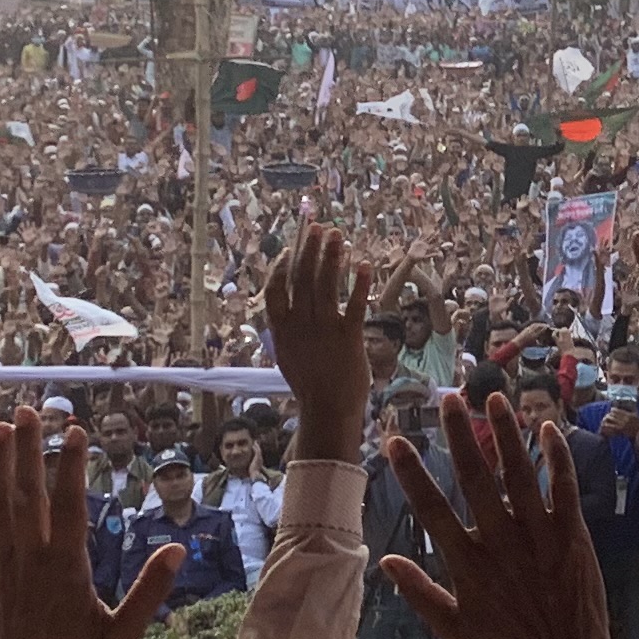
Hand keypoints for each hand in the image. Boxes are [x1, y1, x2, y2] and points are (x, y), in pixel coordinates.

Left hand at [0, 416, 178, 638]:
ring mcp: (5, 568)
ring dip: (0, 464)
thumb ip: (149, 591)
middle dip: (29, 450)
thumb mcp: (123, 636)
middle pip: (28, 494)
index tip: (74, 429)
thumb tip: (177, 549)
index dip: (71, 465)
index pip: (68, 505)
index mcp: (66, 570)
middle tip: (31, 410)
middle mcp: (31, 561)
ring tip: (1, 426)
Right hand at [262, 230, 371, 461]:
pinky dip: (358, 283)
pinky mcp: (348, 337)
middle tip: (320, 228)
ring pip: (326, 285)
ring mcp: (324, 330)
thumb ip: (287, 330)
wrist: (328, 410)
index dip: (282, 265)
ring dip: (332, 257)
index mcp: (282, 329)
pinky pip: (354, 304)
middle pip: (303, 278)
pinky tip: (363, 265)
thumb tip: (285, 310)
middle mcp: (300, 325)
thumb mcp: (288, 355)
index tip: (290, 248)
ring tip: (338, 236)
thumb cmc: (310, 385)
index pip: (276, 289)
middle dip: (311, 250)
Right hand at [377, 403, 638, 638]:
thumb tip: (383, 559)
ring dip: (506, 433)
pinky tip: (547, 428)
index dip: (411, 471)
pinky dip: (555, 456)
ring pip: (519, 473)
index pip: (430, 508)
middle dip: (460, 435)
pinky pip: (563, 487)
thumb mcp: (452, 629)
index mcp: (466, 563)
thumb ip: (418, 592)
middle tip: (448, 398)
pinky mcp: (572, 536)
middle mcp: (500, 543)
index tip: (395, 439)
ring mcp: (538, 536)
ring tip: (494, 398)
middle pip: (474, 478)